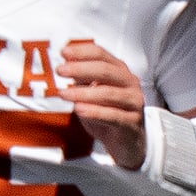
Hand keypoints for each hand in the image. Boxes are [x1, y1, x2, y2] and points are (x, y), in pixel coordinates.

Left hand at [62, 40, 145, 169]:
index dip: (82, 52)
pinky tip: (79, 109)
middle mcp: (129, 83)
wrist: (127, 143)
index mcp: (119, 70)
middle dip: (80, 69)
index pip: (101, 54)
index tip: (63, 53)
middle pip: (105, 70)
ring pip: (108, 93)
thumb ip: (82, 80)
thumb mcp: (92, 94)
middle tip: (61, 71)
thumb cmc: (108, 114)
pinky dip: (94, 112)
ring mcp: (134, 102)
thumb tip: (63, 66)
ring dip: (83, 92)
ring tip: (64, 94)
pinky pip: (113, 116)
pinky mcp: (132, 122)